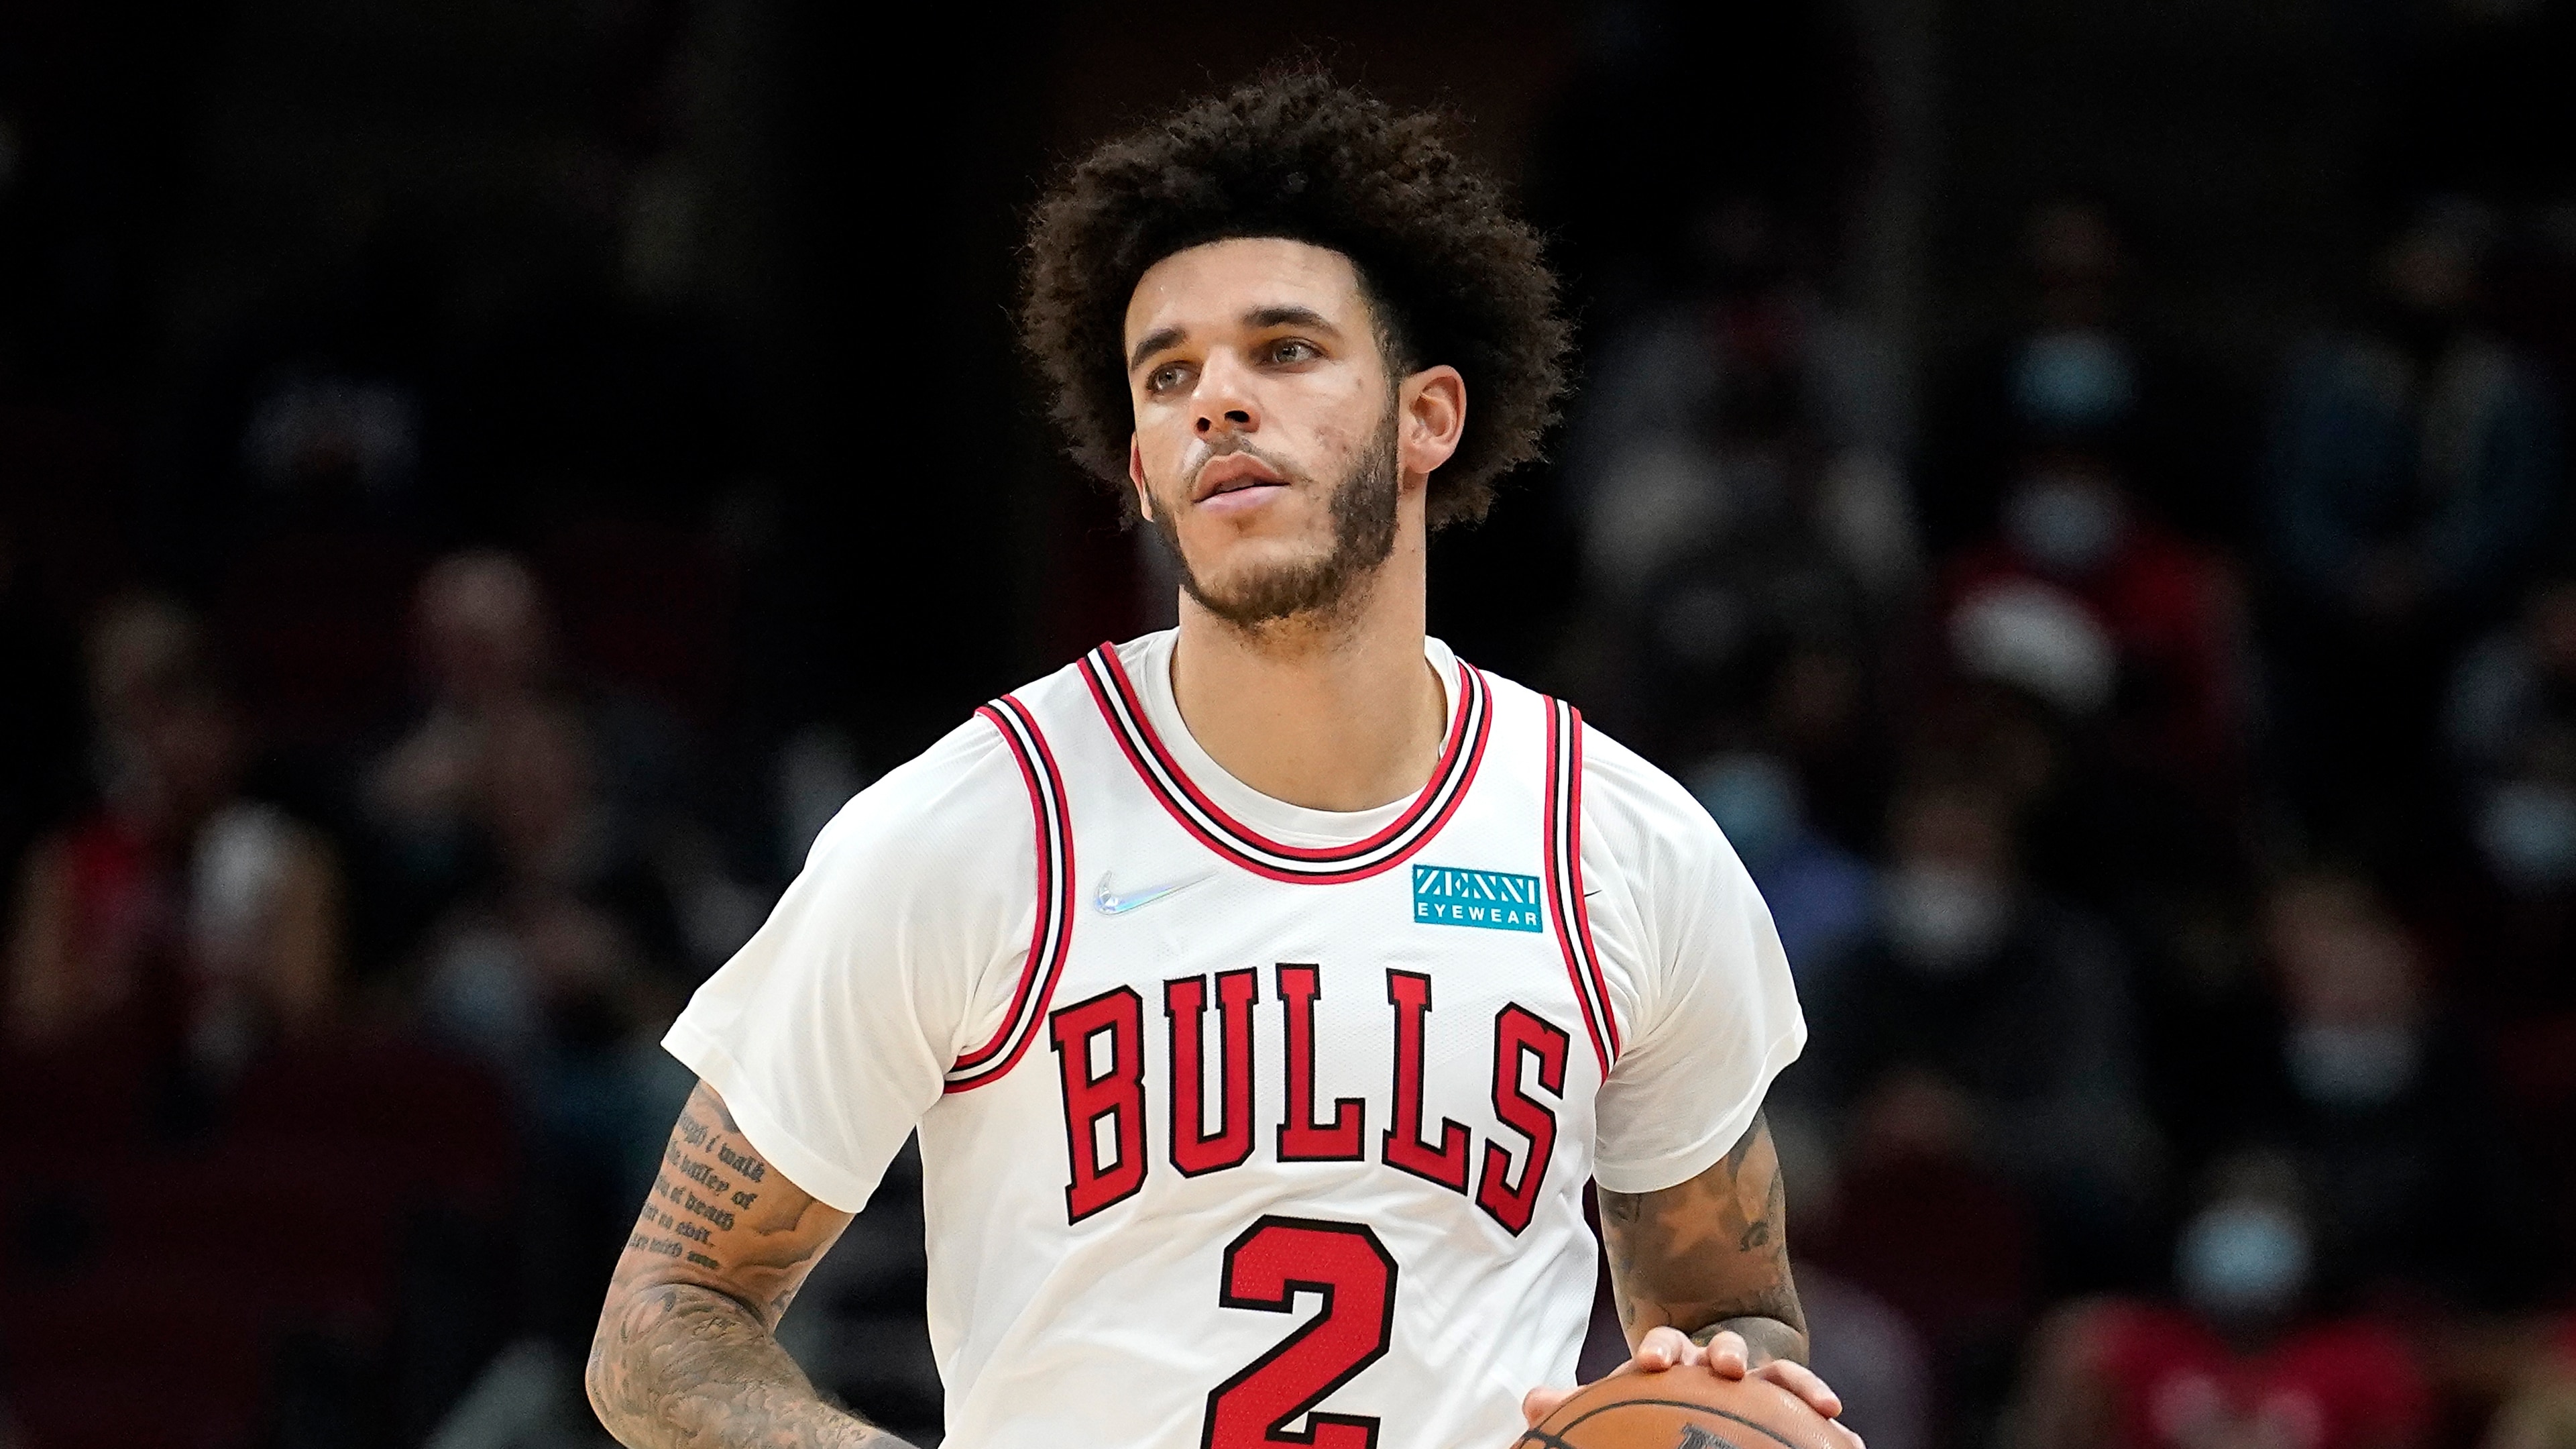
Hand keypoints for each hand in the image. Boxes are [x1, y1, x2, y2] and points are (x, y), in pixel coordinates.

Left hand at [1520, 1326, 1863, 1447]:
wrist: (1696, 1383)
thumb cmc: (1650, 1398)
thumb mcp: (1616, 1403)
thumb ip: (1577, 1404)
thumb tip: (1530, 1400)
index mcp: (1674, 1358)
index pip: (1666, 1346)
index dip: (1660, 1349)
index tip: (1654, 1361)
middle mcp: (1717, 1361)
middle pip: (1726, 1348)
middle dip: (1729, 1352)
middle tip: (1728, 1365)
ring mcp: (1756, 1378)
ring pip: (1777, 1372)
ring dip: (1796, 1381)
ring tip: (1821, 1398)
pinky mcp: (1783, 1397)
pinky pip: (1807, 1401)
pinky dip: (1824, 1408)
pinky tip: (1849, 1431)